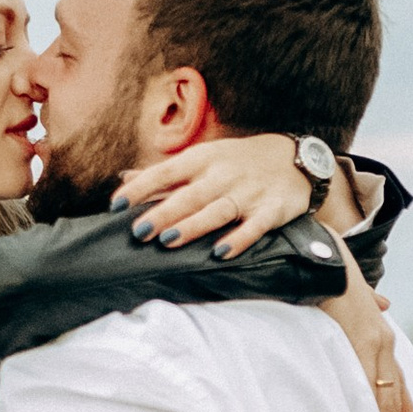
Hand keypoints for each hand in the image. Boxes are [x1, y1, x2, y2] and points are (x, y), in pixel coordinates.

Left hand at [117, 128, 309, 252]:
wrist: (296, 160)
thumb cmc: (238, 162)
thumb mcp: (203, 159)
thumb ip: (166, 173)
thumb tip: (125, 178)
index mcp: (202, 160)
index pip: (165, 172)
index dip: (140, 188)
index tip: (116, 205)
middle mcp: (223, 175)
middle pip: (189, 196)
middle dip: (163, 213)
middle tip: (139, 232)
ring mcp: (248, 193)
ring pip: (217, 211)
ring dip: (193, 226)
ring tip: (168, 241)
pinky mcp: (271, 210)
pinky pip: (254, 226)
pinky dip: (239, 239)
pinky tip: (220, 252)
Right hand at [322, 266, 412, 411]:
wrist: (324, 250)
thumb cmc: (335, 268)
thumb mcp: (359, 290)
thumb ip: (371, 302)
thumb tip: (385, 304)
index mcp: (379, 335)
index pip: (395, 379)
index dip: (405, 405)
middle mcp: (381, 343)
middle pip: (392, 398)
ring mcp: (370, 346)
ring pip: (382, 401)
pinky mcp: (353, 346)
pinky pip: (361, 390)